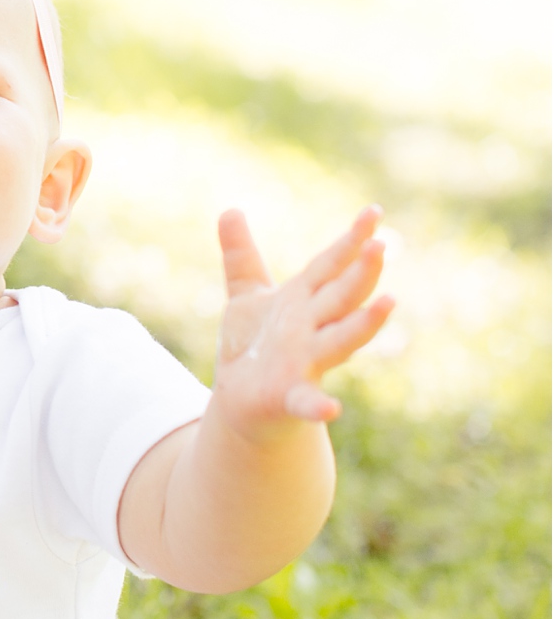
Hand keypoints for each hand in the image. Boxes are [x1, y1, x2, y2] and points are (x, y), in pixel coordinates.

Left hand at [212, 205, 393, 429]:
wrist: (241, 401)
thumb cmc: (253, 346)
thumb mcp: (245, 295)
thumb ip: (241, 255)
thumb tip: (230, 210)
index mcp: (303, 300)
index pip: (331, 265)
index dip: (351, 239)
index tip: (373, 211)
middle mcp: (312, 328)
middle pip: (342, 296)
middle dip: (361, 273)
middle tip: (381, 246)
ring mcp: (306, 362)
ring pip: (341, 339)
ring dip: (364, 324)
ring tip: (388, 302)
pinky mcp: (290, 396)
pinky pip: (307, 401)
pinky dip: (318, 406)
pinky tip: (331, 409)